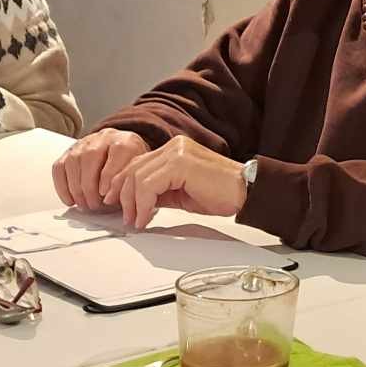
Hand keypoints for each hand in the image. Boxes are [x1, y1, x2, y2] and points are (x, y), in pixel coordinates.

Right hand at [50, 128, 150, 209]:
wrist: (122, 149)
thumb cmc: (130, 166)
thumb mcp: (137, 174)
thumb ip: (128, 184)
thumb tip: (111, 200)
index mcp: (125, 141)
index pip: (116, 154)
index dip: (109, 178)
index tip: (106, 196)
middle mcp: (103, 138)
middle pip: (90, 157)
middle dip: (90, 187)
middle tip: (94, 205)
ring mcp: (84, 143)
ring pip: (73, 162)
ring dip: (76, 188)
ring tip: (84, 204)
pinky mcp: (69, 152)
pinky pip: (59, 168)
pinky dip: (62, 186)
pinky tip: (70, 200)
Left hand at [108, 135, 247, 227]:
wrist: (246, 192)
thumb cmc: (222, 194)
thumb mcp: (182, 193)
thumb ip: (160, 192)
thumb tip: (138, 203)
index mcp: (174, 149)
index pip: (138, 164)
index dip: (123, 185)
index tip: (119, 204)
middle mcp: (174, 146)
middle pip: (133, 168)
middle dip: (123, 195)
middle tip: (125, 216)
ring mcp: (177, 152)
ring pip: (137, 176)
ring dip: (132, 203)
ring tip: (136, 220)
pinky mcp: (180, 164)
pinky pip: (148, 184)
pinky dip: (142, 204)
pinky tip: (145, 217)